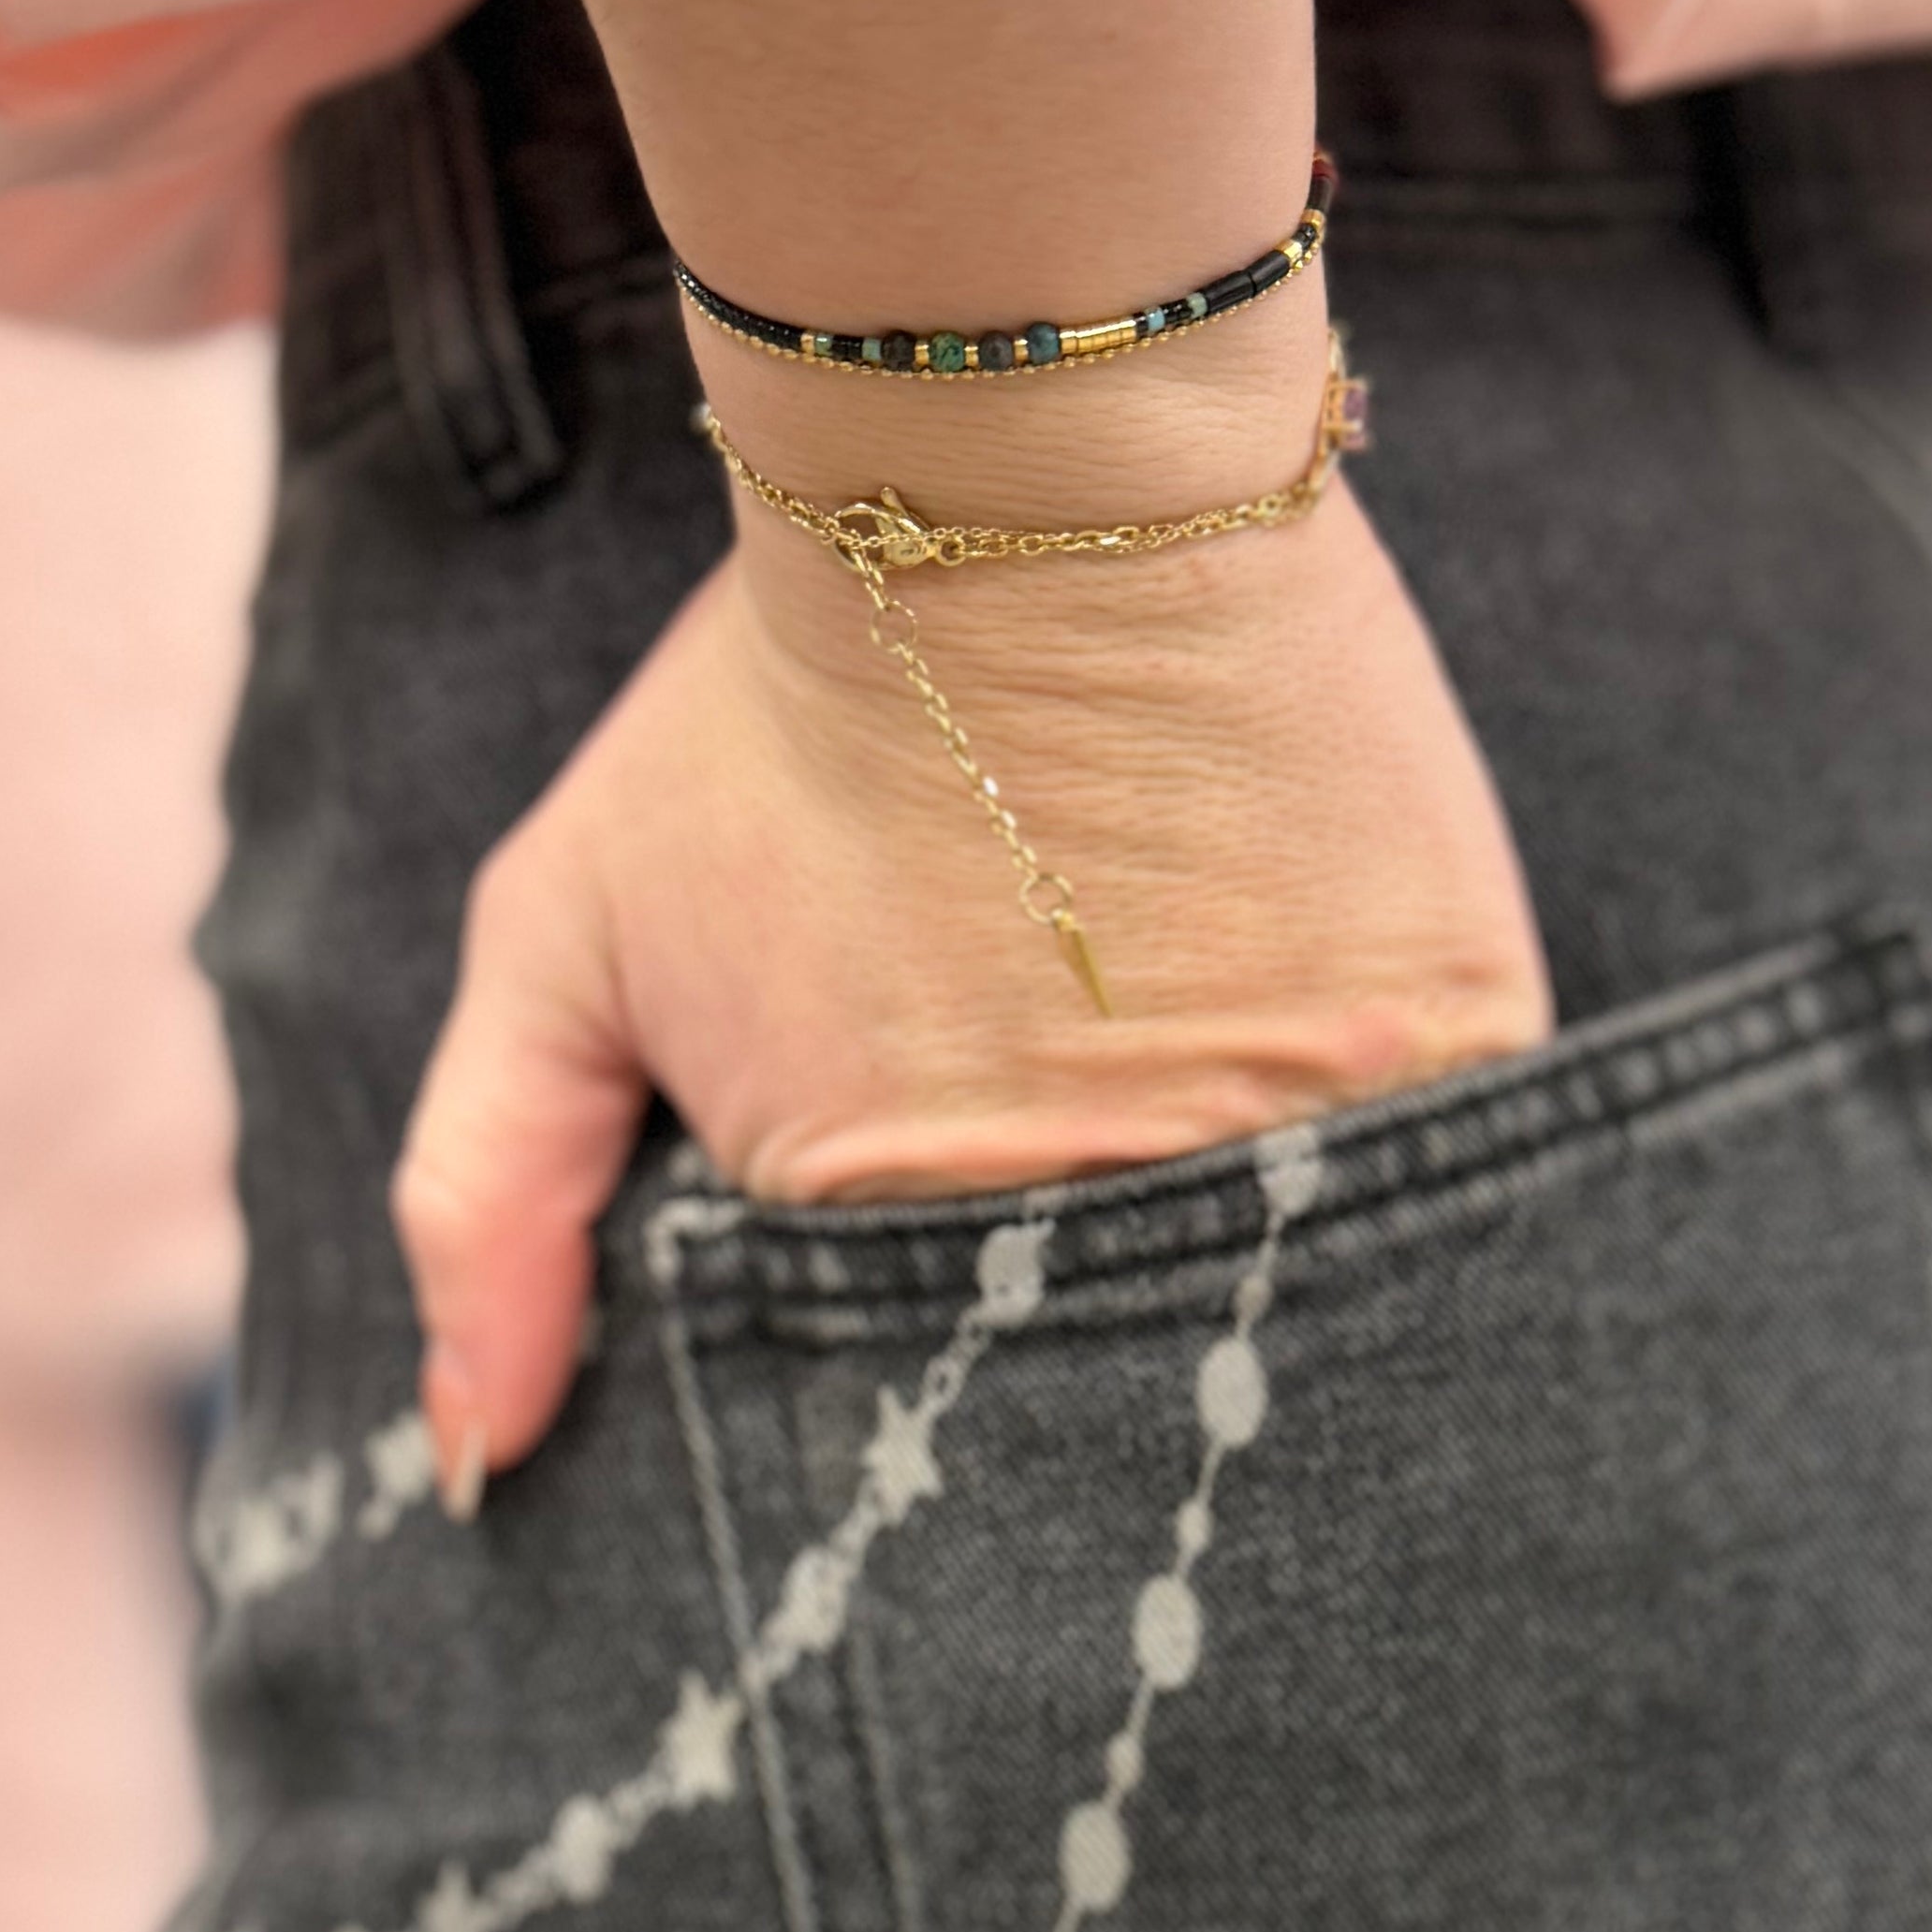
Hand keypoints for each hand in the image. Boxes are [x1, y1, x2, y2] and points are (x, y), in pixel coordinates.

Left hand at [391, 389, 1551, 1502]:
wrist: (1024, 470)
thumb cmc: (786, 701)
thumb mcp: (567, 931)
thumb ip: (489, 1195)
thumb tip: (473, 1461)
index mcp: (894, 1251)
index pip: (935, 1437)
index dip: (944, 1386)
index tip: (949, 1290)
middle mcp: (1109, 1237)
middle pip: (1128, 1408)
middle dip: (1104, 1364)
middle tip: (1079, 1195)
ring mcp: (1301, 1148)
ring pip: (1307, 1319)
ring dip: (1270, 1285)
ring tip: (1209, 1128)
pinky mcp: (1455, 1048)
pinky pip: (1458, 1202)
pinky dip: (1408, 1183)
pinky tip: (1340, 1084)